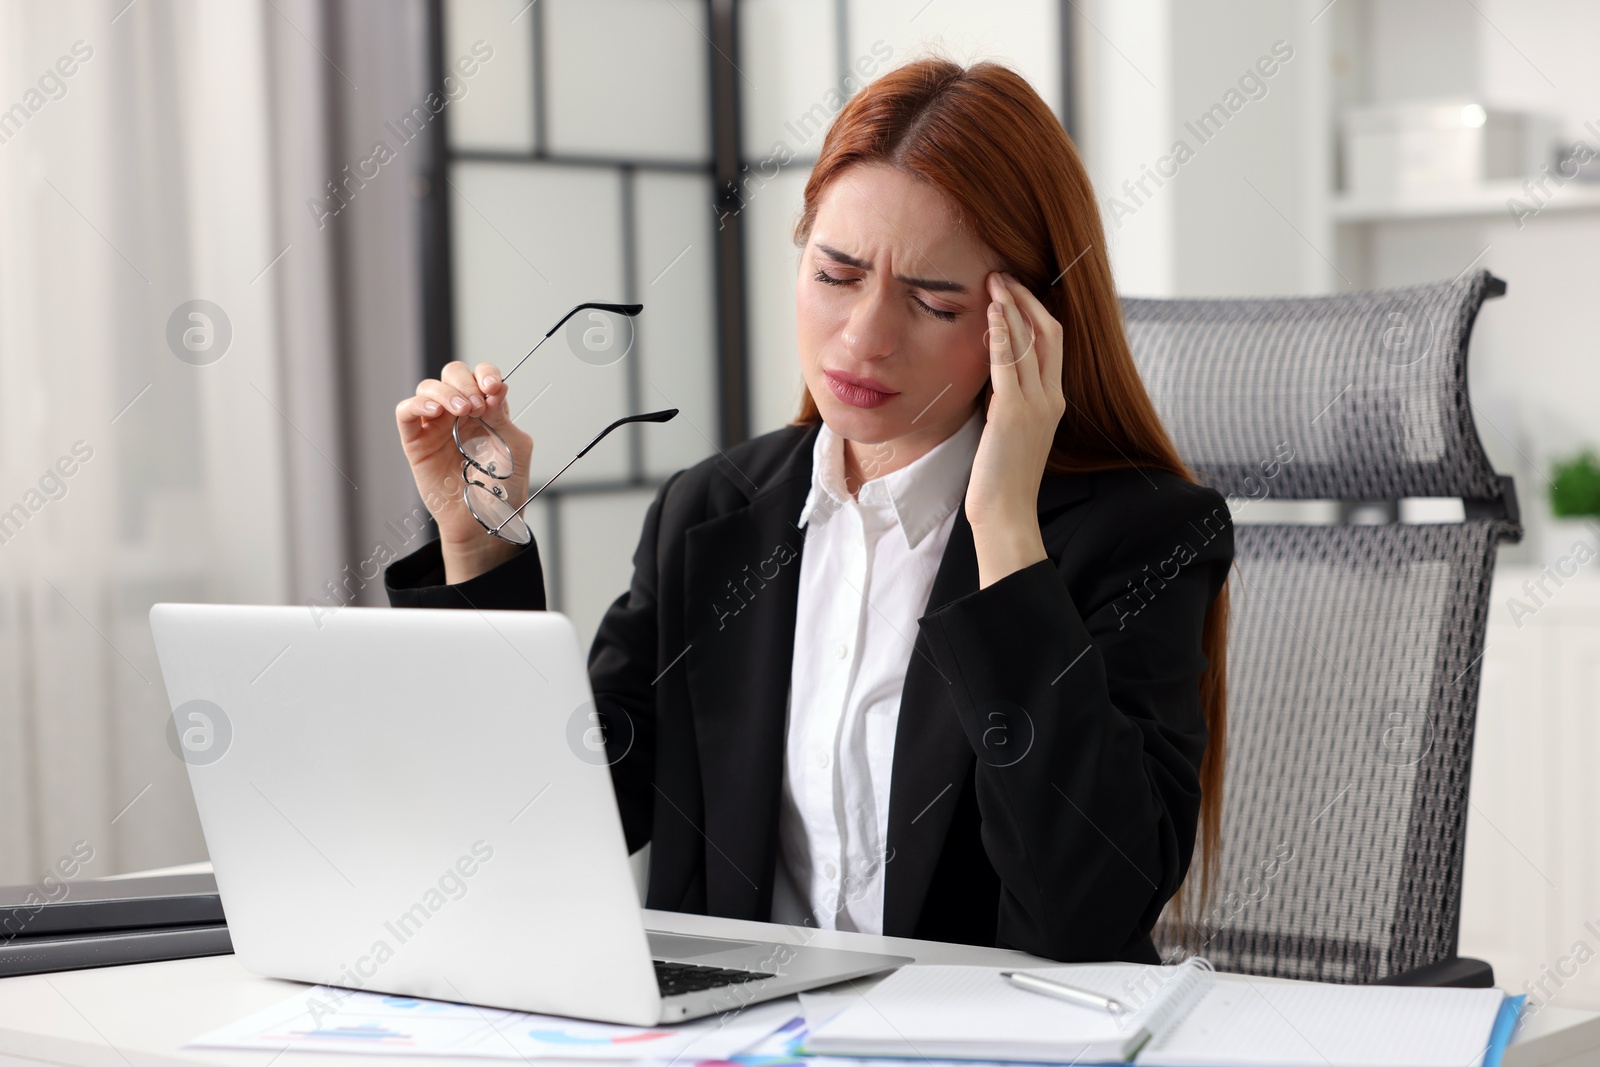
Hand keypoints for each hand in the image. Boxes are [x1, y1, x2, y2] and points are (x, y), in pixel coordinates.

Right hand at [394, 361, 532, 578]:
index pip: (481, 376)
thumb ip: (503, 416)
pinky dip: (417, 404)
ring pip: (428, 388)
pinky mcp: (416, 442)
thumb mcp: (515, 448)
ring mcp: (436, 426)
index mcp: (486, 411)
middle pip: (452, 374)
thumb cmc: (503, 490)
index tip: (493, 388)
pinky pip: (406, 412)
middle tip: (477, 405)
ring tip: (462, 409)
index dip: (486, 374)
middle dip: (465, 381)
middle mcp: (459, 414)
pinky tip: (435, 411)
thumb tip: (493, 389)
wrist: (485, 521)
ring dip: (445, 392)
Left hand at [967, 272, 1065, 586]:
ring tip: (994, 282)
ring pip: (1032, 343)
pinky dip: (1003, 336)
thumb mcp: (1008, 429)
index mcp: (1053, 401)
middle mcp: (1052, 398)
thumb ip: (1007, 399)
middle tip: (1003, 275)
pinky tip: (992, 315)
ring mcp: (1037, 405)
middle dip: (1026, 299)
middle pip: (1049, 333)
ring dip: (1012, 308)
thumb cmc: (1001, 476)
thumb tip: (994, 373)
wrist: (1005, 512)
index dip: (1035, 311)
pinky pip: (1011, 365)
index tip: (1013, 290)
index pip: (1053, 343)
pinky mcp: (1015, 413)